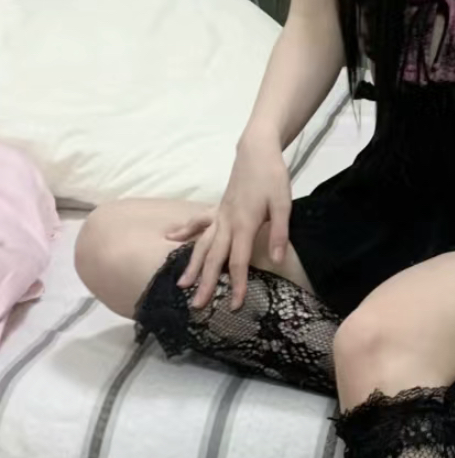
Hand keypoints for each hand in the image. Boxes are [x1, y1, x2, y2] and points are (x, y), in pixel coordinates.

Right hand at [174, 132, 291, 311]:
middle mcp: (227, 223)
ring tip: (180, 284)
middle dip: (205, 283)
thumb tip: (275, 261)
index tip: (233, 306)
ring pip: (201, 244)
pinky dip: (183, 230)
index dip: (236, 285)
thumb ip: (278, 233)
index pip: (238, 262)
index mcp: (244, 225)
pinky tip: (169, 238)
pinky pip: (197, 222)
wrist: (257, 151)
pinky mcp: (217, 208)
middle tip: (197, 306)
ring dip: (191, 265)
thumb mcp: (283, 204)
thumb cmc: (272, 177)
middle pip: (214, 259)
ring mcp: (219, 215)